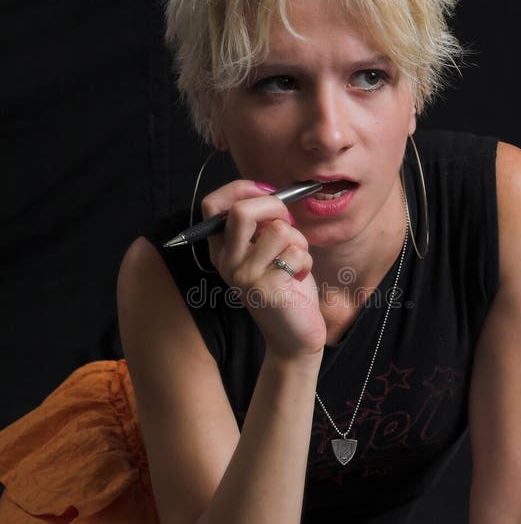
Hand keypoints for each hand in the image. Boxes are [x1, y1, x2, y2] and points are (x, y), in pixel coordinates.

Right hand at [202, 181, 325, 358]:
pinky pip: (295, 254)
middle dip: (275, 206)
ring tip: (296, 261)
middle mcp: (227, 262)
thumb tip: (270, 194)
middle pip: (242, 212)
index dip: (240, 189)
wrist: (294, 334)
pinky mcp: (266, 289)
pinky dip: (306, 261)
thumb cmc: (286, 287)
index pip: (213, 205)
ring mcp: (243, 276)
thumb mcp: (268, 250)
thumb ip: (263, 224)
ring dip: (299, 241)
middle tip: (288, 222)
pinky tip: (299, 277)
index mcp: (223, 249)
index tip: (265, 192)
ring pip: (279, 231)